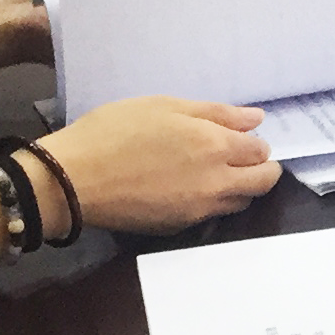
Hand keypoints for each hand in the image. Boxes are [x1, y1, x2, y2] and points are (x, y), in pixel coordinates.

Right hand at [35, 97, 281, 232]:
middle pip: (263, 182)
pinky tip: (187, 189)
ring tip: (213, 172)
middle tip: (239, 158)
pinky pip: (211, 216)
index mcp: (214, 145)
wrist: (72, 180)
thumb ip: (216, 113)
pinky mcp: (179, 228)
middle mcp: (216, 182)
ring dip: (239, 188)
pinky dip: (211, 203)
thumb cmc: (113, 131)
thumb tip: (256, 119)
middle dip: (261, 169)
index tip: (239, 138)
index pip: (260, 151)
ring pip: (240, 202)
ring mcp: (199, 210)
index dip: (254, 143)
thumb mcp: (164, 106)